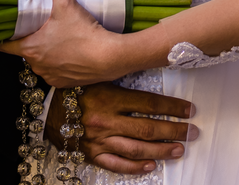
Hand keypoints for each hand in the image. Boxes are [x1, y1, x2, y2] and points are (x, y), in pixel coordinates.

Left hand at [0, 0, 131, 86]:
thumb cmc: (84, 33)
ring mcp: (50, 76)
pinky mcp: (63, 83)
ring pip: (40, 62)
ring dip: (45, 52)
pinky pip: (54, 72)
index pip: (5, 46)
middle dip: (30, 40)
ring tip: (57, 38)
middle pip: (25, 51)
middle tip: (40, 27)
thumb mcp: (67, 4)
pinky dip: (58, 64)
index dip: (4, 37)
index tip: (6, 30)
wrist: (108, 57)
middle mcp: (37, 65)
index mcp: (30, 48)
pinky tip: (68, 52)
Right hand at [46, 82, 198, 174]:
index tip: (189, 110)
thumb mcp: (100, 77)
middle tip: (192, 132)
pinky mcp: (91, 153)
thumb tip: (152, 71)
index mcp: (110, 97)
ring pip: (137, 148)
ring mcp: (99, 139)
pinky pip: (116, 164)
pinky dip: (135, 167)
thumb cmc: (76, 89)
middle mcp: (106, 120)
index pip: (149, 103)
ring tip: (179, 149)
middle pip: (147, 128)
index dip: (172, 107)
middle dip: (174, 130)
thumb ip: (124, 79)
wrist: (47, 108)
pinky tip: (151, 166)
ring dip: (161, 150)